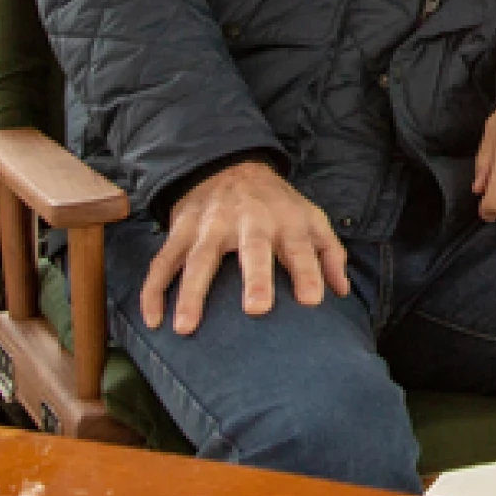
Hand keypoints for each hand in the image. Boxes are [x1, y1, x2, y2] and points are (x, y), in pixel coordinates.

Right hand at [141, 159, 350, 336]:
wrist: (230, 167)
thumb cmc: (277, 205)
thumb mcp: (310, 218)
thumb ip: (329, 253)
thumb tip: (342, 292)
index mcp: (284, 220)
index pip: (300, 246)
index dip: (308, 272)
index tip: (313, 301)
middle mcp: (248, 221)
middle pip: (252, 248)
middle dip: (256, 277)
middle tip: (258, 310)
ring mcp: (210, 226)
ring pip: (199, 259)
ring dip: (191, 293)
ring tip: (186, 327)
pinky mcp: (181, 231)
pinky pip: (163, 262)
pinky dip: (154, 290)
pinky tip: (153, 321)